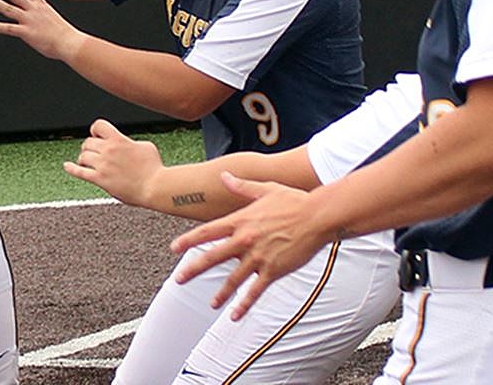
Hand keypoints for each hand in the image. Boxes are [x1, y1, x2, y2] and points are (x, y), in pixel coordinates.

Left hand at [0, 0, 87, 62]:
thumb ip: (40, 14)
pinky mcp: (26, 33)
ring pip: (7, 8)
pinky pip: (8, 28)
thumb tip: (35, 15)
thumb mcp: (51, 16)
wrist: (70, 42)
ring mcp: (29, 20)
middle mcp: (33, 9)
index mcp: (40, 4)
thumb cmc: (63, 33)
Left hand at [64, 119, 164, 205]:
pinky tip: (67, 166)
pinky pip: (79, 172)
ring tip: (88, 162)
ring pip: (83, 156)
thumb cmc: (154, 168)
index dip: (95, 130)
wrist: (154, 186)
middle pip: (88, 142)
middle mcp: (108, 151)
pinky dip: (71, 168)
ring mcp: (102, 166)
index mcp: (119, 140)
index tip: (97, 135)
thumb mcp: (145, 146)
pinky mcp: (100, 180)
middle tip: (94, 153)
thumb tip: (125, 145)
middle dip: (90, 146)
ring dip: (84, 158)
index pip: (98, 126)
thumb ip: (130, 143)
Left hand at [169, 172, 330, 317]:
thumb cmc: (294, 201)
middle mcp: (245, 240)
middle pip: (213, 257)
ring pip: (233, 280)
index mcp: (242, 220)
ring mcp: (258, 257)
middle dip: (193, 269)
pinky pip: (255, 291)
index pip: (208, 232)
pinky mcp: (272, 271)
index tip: (175, 248)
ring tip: (212, 304)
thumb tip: (225, 176)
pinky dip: (244, 305)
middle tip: (179, 280)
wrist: (318, 216)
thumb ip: (242, 186)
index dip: (189, 240)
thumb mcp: (266, 190)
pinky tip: (235, 315)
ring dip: (220, 294)